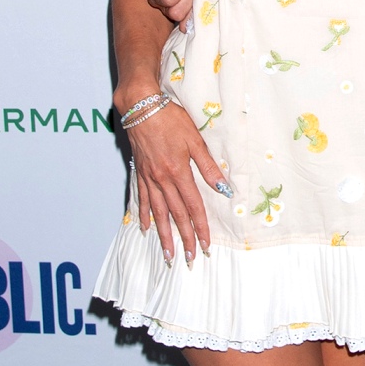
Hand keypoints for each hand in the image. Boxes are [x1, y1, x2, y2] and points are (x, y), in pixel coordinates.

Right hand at [127, 99, 229, 266]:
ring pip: (158, 213)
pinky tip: (146, 228)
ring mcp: (149, 178)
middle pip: (175, 215)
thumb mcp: (194, 140)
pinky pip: (143, 199)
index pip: (193, 207)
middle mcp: (162, 180)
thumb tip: (224, 189)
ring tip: (168, 253)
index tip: (206, 245)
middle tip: (188, 258)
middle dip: (184, 238)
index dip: (200, 228)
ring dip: (164, 235)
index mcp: (178, 173)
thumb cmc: (170, 119)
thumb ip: (208, 166)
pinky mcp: (140, 173)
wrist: (141, 107)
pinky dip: (145, 215)